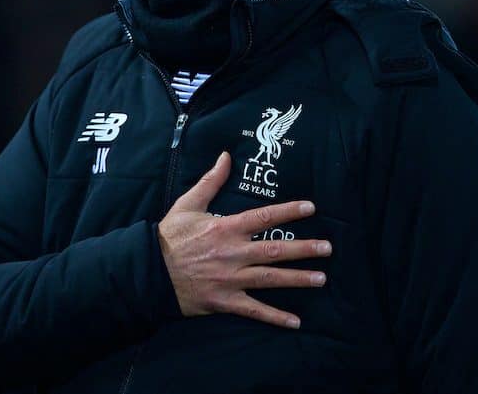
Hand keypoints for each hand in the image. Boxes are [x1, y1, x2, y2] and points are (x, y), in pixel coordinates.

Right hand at [158, 151, 331, 328]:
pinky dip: (275, 317)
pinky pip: (255, 310)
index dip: (289, 211)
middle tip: (328, 248)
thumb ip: (210, 181)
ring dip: (298, 279)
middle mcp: (233, 253)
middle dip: (304, 249)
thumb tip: (225, 156)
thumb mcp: (187, 204)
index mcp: (225, 228)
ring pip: (271, 278)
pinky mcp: (225, 301)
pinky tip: (296, 322)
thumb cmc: (169, 236)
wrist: (149, 271)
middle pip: (275, 250)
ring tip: (321, 278)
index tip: (310, 208)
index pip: (264, 217)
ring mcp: (230, 279)